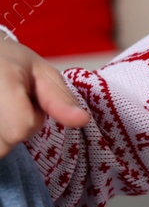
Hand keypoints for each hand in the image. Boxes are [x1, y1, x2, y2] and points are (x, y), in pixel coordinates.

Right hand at [0, 38, 86, 157]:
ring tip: (3, 110)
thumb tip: (82, 120)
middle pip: (4, 144)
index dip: (32, 121)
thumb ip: (59, 100)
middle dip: (14, 130)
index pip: (20, 127)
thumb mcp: (42, 73)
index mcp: (1, 78)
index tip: (30, 102)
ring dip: (1, 136)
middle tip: (12, 105)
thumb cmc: (11, 62)